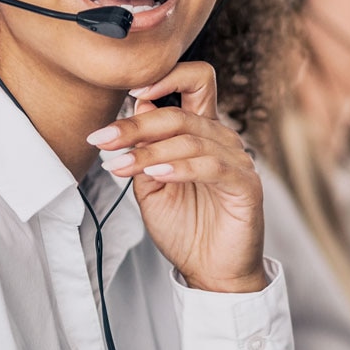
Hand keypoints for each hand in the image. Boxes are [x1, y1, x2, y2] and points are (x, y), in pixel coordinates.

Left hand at [85, 62, 267, 293]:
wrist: (210, 273)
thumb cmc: (185, 227)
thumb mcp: (152, 185)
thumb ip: (145, 150)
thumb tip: (138, 107)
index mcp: (201, 131)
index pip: (195, 81)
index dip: (166, 76)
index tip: (128, 91)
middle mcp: (222, 139)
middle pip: (180, 114)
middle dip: (137, 125)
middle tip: (104, 139)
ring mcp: (237, 160)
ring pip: (191, 140)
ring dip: (150, 152)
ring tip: (121, 166)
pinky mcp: (245, 185)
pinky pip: (213, 166)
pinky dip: (181, 167)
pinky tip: (158, 174)